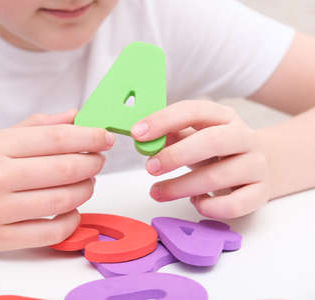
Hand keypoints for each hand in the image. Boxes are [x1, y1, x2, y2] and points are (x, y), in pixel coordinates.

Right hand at [0, 110, 114, 252]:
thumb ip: (38, 126)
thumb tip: (78, 116)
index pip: (56, 138)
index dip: (89, 136)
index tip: (106, 136)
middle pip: (65, 168)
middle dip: (93, 162)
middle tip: (98, 159)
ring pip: (63, 200)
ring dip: (86, 189)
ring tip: (87, 181)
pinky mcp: (1, 239)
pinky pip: (52, 231)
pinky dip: (72, 219)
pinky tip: (71, 208)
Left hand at [131, 100, 270, 218]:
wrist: (263, 166)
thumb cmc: (217, 151)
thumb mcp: (195, 136)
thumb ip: (170, 135)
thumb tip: (142, 140)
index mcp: (224, 116)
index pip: (193, 110)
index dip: (163, 120)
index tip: (137, 133)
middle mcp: (244, 137)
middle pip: (212, 141)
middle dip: (176, 155)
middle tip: (150, 168)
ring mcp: (256, 165)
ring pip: (219, 177)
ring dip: (181, 187)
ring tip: (157, 192)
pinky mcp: (260, 193)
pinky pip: (234, 204)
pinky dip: (209, 207)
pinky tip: (196, 202)